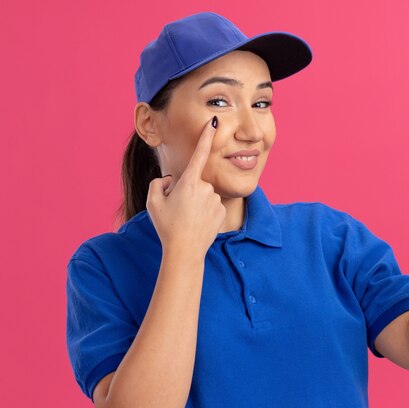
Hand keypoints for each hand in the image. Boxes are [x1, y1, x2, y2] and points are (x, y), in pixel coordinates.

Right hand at [146, 116, 226, 259]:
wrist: (185, 251)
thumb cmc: (167, 226)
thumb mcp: (152, 202)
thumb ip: (158, 183)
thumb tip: (170, 180)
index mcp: (188, 182)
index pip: (199, 154)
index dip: (206, 137)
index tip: (214, 122)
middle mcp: (205, 187)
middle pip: (194, 182)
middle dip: (186, 191)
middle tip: (177, 210)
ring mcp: (215, 199)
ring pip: (203, 195)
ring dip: (195, 202)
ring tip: (186, 219)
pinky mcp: (221, 210)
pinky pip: (211, 205)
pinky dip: (204, 212)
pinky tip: (197, 224)